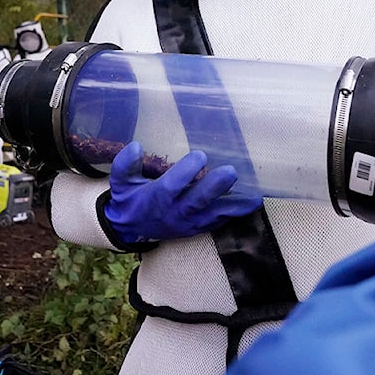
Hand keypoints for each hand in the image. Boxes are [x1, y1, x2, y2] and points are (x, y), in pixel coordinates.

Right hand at [104, 141, 262, 242]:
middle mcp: (175, 212)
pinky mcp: (198, 228)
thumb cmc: (129, 199)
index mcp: (156, 198)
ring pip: (213, 216)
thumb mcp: (121, 182)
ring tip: (253, 197)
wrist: (131, 229)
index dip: (186, 172)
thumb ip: (125, 165)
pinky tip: (250, 203)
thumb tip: (136, 146)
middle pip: (197, 202)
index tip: (200, 155)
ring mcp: (188, 223)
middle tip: (232, 171)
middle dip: (215, 187)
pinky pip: (218, 223)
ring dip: (233, 206)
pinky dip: (234, 214)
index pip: (172, 186)